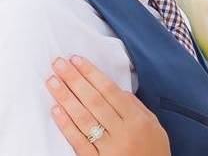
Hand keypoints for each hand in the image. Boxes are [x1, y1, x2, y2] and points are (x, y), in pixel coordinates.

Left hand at [46, 55, 170, 155]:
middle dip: (75, 80)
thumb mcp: (154, 126)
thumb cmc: (153, 152)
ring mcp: (109, 149)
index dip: (92, 74)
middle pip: (94, 101)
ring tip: (52, 82)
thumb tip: (115, 90)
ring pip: (83, 118)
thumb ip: (136, 106)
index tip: (77, 60)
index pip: (110, 91)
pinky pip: (78, 142)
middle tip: (59, 64)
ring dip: (65, 98)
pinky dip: (66, 125)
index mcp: (137, 119)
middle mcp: (123, 132)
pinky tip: (56, 110)